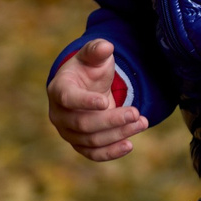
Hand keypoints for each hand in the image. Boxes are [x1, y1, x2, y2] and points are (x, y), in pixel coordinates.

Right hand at [48, 39, 144, 161]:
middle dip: (112, 120)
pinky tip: (130, 145)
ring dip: (118, 134)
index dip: (86, 102)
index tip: (106, 101)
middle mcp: (59, 114)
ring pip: (91, 140)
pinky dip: (111, 152)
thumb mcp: (93, 55)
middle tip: (136, 113)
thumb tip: (106, 46)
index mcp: (59, 89)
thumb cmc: (88, 69)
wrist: (86, 87)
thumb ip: (97, 50)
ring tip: (142, 123)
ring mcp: (67, 131)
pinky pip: (93, 154)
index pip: (68, 99)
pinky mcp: (79, 144)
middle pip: (83, 124)